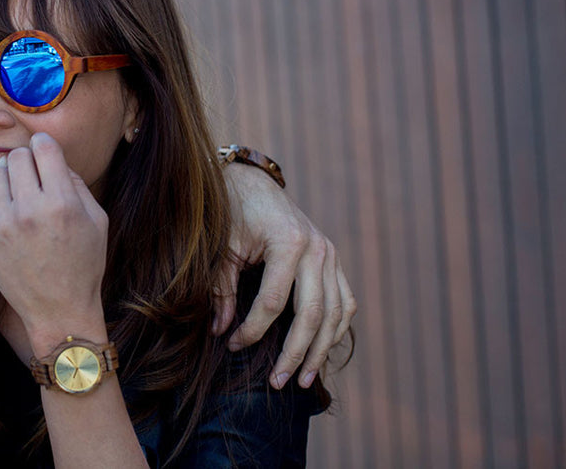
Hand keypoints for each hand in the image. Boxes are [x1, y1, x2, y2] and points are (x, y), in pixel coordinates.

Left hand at [0, 133, 108, 346]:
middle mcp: (30, 210)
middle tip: (35, 176)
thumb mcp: (98, 220)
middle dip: (28, 160)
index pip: (44, 147)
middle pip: (17, 156)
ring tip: (23, 196)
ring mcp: (5, 225)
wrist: (58, 309)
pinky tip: (11, 216)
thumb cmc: (83, 264)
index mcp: (62, 203)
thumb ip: (77, 183)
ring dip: (11, 179)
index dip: (45, 144)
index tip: (45, 150)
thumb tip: (54, 159)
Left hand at [216, 163, 355, 388]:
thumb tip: (221, 331)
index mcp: (289, 243)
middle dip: (295, 352)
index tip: (232, 345)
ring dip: (320, 350)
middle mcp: (318, 249)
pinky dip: (336, 329)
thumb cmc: (234, 213)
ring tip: (303, 380)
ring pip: (335, 313)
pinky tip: (320, 351)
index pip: (274, 302)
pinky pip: (344, 301)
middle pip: (312, 314)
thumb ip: (222, 290)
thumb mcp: (223, 248)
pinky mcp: (334, 261)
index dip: (253, 330)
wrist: (253, 183)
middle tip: (278, 382)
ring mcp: (331, 255)